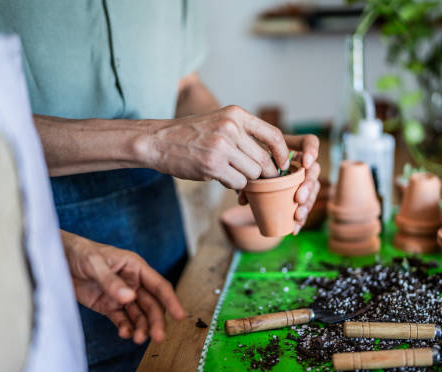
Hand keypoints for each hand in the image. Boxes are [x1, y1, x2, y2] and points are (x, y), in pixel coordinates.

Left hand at [60, 230, 184, 343]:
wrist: (56, 259)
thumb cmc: (79, 252)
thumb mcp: (94, 263)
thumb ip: (111, 281)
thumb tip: (130, 298)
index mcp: (135, 267)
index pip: (159, 286)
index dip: (171, 300)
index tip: (180, 316)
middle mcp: (132, 282)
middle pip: (151, 305)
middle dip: (155, 321)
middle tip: (157, 337)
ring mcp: (120, 295)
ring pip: (138, 314)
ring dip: (141, 327)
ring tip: (138, 339)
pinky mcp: (107, 305)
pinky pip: (121, 319)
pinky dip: (125, 328)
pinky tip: (125, 334)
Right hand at [135, 105, 289, 188]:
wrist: (158, 141)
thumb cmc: (191, 135)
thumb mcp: (219, 122)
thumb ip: (244, 135)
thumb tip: (272, 160)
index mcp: (236, 114)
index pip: (273, 135)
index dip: (282, 154)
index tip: (283, 165)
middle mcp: (231, 127)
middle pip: (264, 160)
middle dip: (265, 174)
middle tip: (258, 180)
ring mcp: (221, 146)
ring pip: (253, 174)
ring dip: (246, 180)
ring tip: (232, 175)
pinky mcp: (212, 165)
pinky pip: (238, 183)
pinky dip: (233, 186)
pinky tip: (221, 178)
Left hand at [239, 134, 319, 234]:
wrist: (249, 176)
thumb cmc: (250, 165)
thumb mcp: (249, 169)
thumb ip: (247, 179)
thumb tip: (243, 198)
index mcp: (290, 148)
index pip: (310, 142)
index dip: (312, 150)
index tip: (306, 163)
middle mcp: (301, 162)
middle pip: (314, 170)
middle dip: (308, 185)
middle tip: (299, 198)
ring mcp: (303, 179)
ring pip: (313, 189)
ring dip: (308, 204)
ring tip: (297, 216)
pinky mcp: (300, 195)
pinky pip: (305, 206)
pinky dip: (300, 218)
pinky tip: (295, 228)